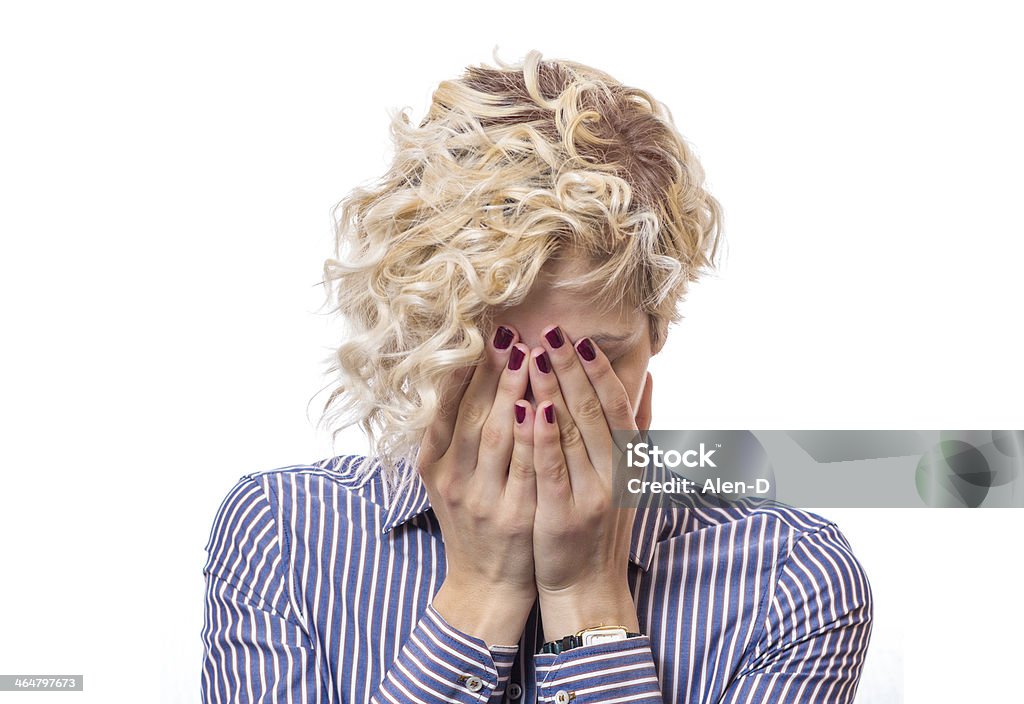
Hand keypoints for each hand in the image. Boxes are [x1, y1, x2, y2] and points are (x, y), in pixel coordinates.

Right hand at [419, 324, 537, 647]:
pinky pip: (528, 468)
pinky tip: (545, 407)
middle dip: (492, 372)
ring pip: (498, 436)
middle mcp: (454, 481)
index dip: (463, 373)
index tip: (477, 338)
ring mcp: (484, 500)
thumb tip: (465, 377)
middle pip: (473, 416)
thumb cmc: (472, 523)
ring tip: (530, 355)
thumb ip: (452, 434)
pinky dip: (536, 436)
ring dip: (514, 393)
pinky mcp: (514, 517)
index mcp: (434, 467)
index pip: (447, 409)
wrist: (484, 585)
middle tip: (509, 334)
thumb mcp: (447, 480)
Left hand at [524, 325, 653, 640]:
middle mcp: (615, 474)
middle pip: (593, 410)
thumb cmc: (602, 528)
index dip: (599, 370)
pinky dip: (542, 437)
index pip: (617, 405)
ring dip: (552, 390)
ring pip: (571, 432)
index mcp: (629, 462)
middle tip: (551, 330)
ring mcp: (591, 495)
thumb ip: (638, 430)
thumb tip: (650, 377)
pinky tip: (528, 409)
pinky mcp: (562, 515)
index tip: (580, 337)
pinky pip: (552, 468)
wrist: (589, 591)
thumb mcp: (629, 478)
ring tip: (533, 355)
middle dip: (571, 367)